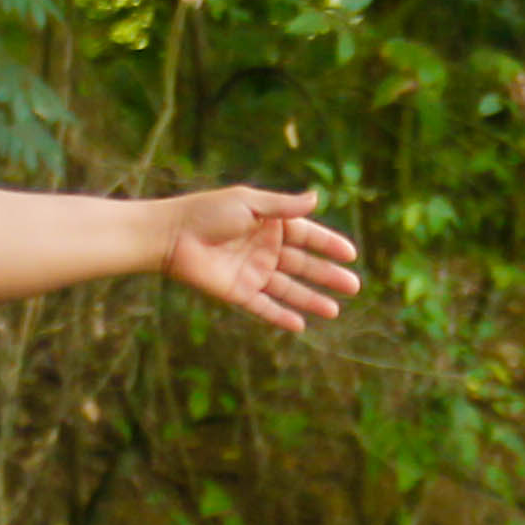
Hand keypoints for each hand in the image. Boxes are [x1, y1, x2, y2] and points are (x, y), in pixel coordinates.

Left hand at [159, 186, 360, 331]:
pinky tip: (301, 325)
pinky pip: (264, 308)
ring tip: (335, 311)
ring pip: (288, 289)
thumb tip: (317, 198)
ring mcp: (252, 272)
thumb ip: (282, 207)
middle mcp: (264, 249)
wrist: (171, 236)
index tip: (351, 255)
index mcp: (269, 224)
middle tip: (353, 287)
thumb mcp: (249, 204)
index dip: (328, 245)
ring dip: (311, 299)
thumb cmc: (207, 212)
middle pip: (303, 265)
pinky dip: (281, 317)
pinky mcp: (238, 292)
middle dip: (327, 276)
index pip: (307, 236)